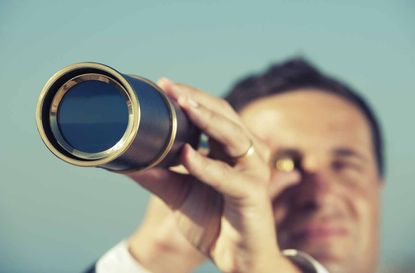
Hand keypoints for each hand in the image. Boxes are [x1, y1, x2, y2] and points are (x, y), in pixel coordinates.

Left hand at [128, 79, 301, 272]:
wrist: (237, 257)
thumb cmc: (214, 222)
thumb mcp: (180, 193)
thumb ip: (158, 176)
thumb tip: (126, 161)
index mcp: (229, 149)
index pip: (213, 112)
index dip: (190, 97)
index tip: (163, 85)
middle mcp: (246, 153)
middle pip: (225, 114)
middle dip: (196, 98)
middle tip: (169, 87)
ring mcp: (253, 170)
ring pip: (233, 135)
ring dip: (207, 119)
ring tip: (182, 105)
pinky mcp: (255, 193)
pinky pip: (229, 176)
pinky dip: (207, 166)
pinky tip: (186, 155)